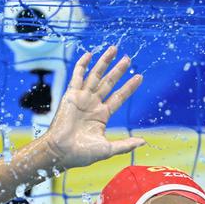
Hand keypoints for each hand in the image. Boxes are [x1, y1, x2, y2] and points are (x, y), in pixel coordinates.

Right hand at [43, 45, 145, 169]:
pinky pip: (77, 77)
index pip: (119, 97)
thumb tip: (143, 142)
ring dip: (104, 63)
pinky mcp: (70, 96)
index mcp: (102, 116)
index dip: (129, 87)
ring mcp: (82, 99)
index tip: (139, 77)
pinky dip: (82, 65)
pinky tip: (89, 54)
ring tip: (114, 50)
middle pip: (109, 82)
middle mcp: (93, 105)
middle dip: (118, 70)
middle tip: (128, 58)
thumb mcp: (107, 149)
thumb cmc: (81, 154)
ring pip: (95, 76)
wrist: (61, 152)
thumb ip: (125, 145)